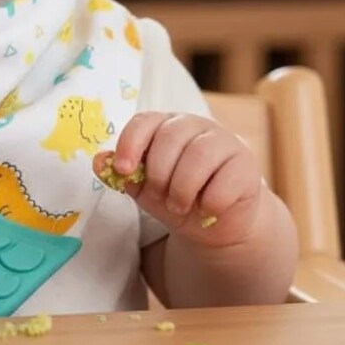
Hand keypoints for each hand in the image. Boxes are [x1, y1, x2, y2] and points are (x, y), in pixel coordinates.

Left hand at [93, 112, 264, 246]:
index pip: (144, 122)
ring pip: (198, 156)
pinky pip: (226, 180)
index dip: (130, 143)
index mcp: (165, 125)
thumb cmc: (176, 196)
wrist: (216, 222)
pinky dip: (210, 201)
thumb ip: (123, 175)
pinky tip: (207, 209)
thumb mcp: (144, 188)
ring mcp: (223, 141)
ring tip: (179, 206)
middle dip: (158, 174)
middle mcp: (194, 125)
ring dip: (182, 189)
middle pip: (169, 138)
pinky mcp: (246, 165)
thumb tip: (99, 161)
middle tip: (159, 197)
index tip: (123, 170)